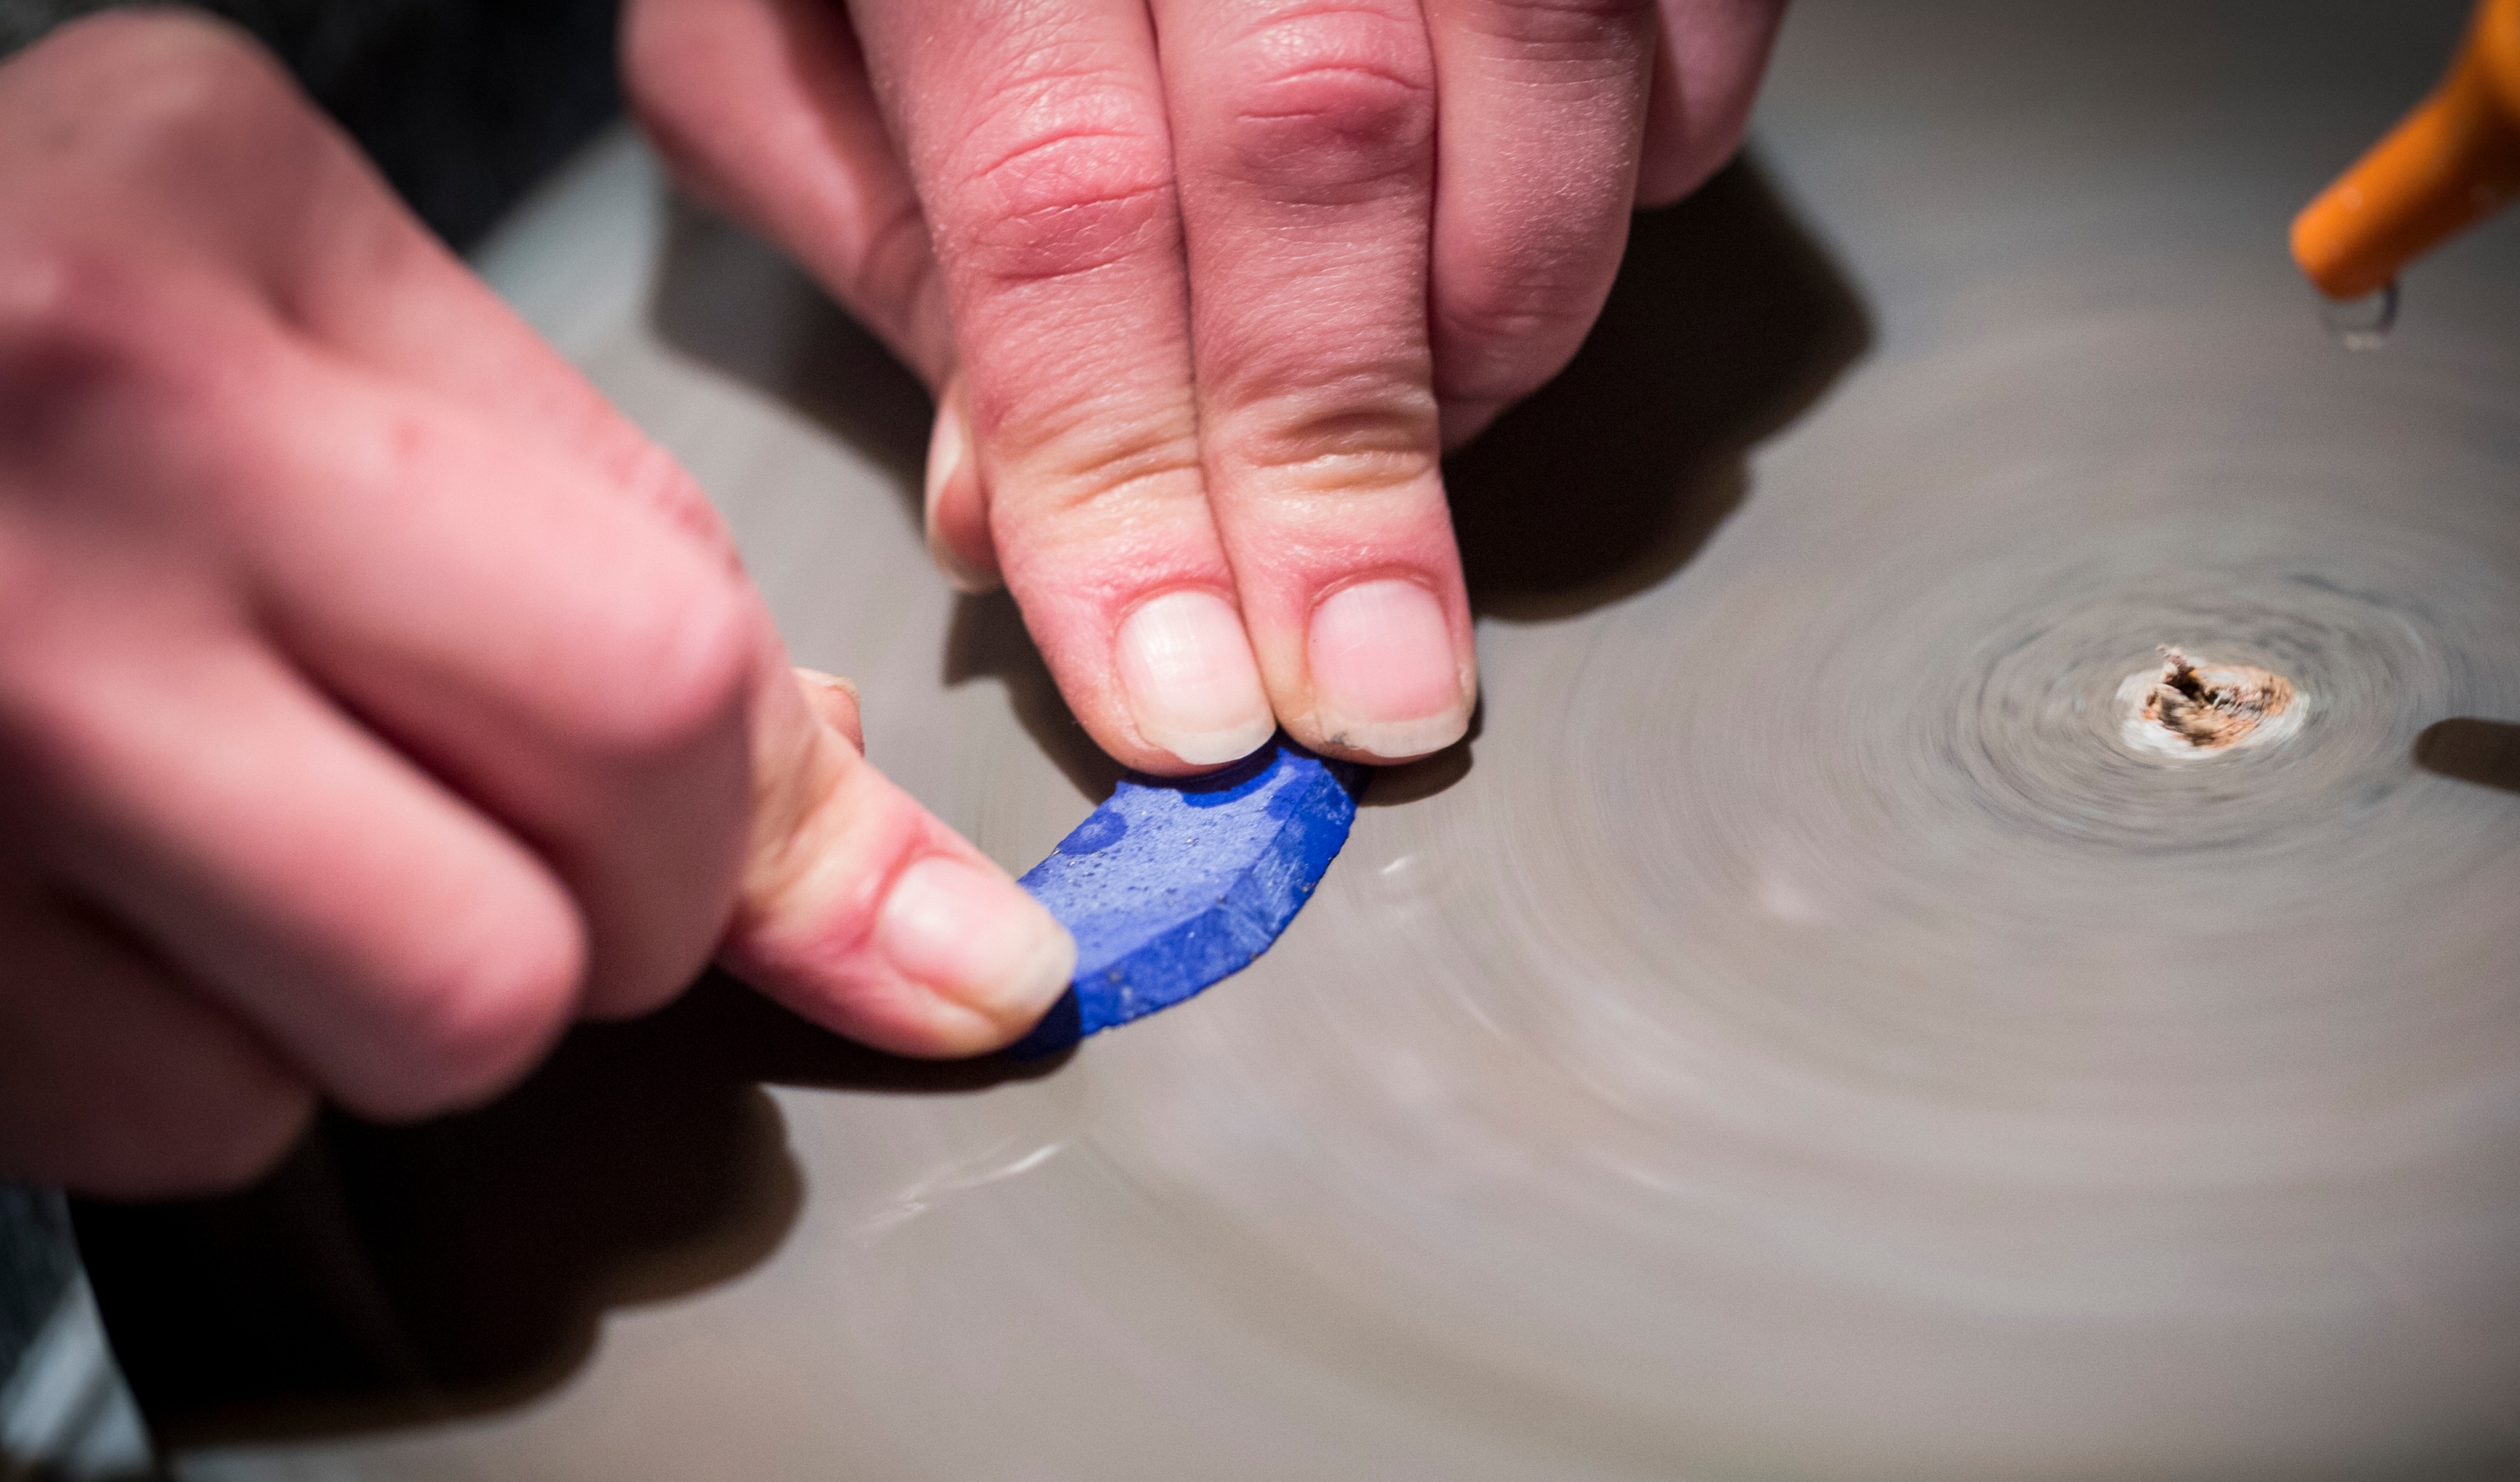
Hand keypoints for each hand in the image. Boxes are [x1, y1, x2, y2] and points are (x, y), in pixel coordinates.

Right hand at [0, 14, 1071, 1198]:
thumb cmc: (14, 307)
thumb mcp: (319, 302)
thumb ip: (606, 528)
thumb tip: (855, 814)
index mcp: (214, 271)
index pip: (671, 665)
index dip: (792, 825)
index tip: (910, 922)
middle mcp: (74, 493)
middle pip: (563, 906)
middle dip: (632, 918)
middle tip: (532, 815)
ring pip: (409, 1041)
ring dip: (419, 982)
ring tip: (300, 820)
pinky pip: (195, 1122)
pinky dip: (233, 1046)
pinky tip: (152, 890)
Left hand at [625, 0, 1785, 772]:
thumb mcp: (785, 25)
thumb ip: (892, 247)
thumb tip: (1007, 515)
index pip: (1058, 217)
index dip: (1131, 482)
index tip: (1179, 695)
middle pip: (1324, 156)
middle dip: (1349, 470)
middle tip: (1364, 685)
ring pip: (1542, 91)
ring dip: (1491, 335)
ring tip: (1408, 427)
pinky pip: (1687, 35)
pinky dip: (1629, 182)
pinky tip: (1514, 233)